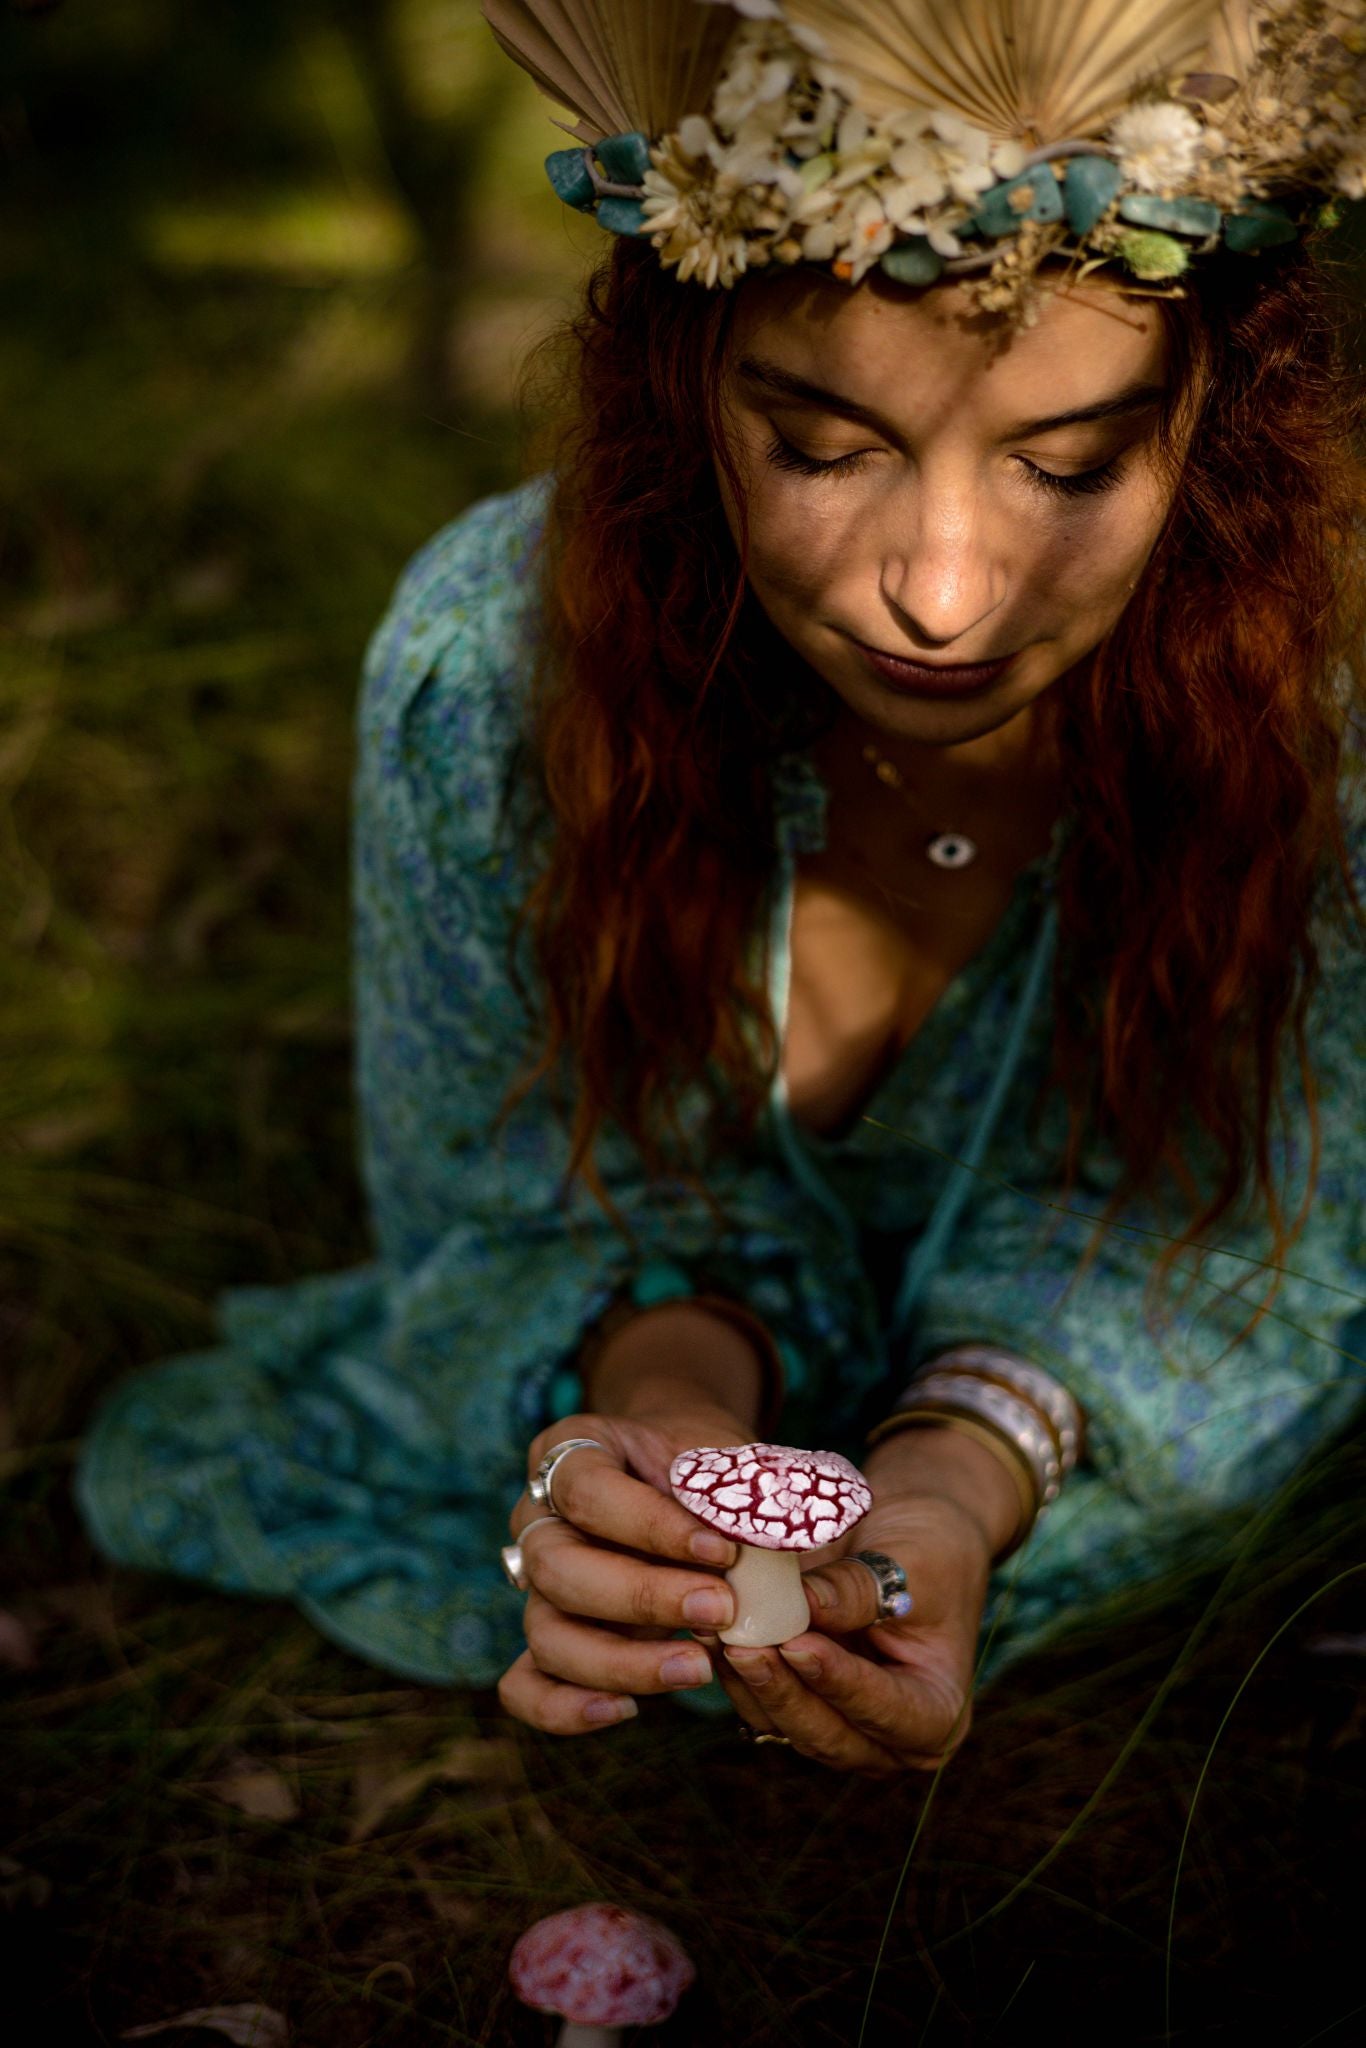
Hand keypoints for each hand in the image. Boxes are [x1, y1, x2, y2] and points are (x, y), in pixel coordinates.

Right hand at [496, 1408, 747, 1736]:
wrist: (693, 1478)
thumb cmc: (709, 1467)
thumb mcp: (729, 1459)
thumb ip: (745, 1494)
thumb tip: (777, 1545)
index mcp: (575, 1450)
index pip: (589, 1491)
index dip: (650, 1525)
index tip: (723, 1550)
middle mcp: (539, 1518)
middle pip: (558, 1568)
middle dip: (641, 1598)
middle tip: (721, 1611)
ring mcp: (538, 1585)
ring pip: (546, 1633)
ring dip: (620, 1662)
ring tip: (698, 1669)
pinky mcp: (549, 1638)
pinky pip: (527, 1685)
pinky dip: (565, 1707)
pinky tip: (627, 1710)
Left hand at [703, 1493, 991, 1775]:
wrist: (911, 1536)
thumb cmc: (927, 1549)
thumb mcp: (908, 1563)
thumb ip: (857, 1592)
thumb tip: (800, 1605)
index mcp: (937, 1714)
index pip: (886, 1710)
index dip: (839, 1682)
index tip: (798, 1646)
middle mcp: (889, 1740)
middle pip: (828, 1733)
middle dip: (782, 1690)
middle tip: (742, 1646)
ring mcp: (841, 1730)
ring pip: (785, 1723)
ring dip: (748, 1682)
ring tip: (716, 1633)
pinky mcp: (799, 1707)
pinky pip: (762, 1702)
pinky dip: (737, 1671)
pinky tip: (711, 1632)